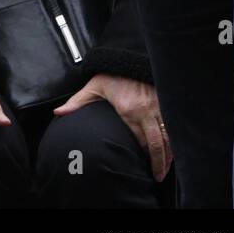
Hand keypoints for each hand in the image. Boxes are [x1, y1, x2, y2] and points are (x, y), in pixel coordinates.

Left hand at [54, 73, 171, 180]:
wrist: (129, 55)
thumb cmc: (111, 74)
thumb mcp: (93, 87)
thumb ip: (77, 102)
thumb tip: (58, 113)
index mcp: (128, 110)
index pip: (138, 140)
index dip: (141, 156)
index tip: (140, 167)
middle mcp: (146, 110)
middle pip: (157, 143)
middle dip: (159, 163)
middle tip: (156, 177)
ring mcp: (159, 106)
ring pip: (169, 137)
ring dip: (169, 155)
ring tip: (165, 169)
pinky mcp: (167, 102)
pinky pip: (175, 126)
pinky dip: (175, 141)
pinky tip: (174, 151)